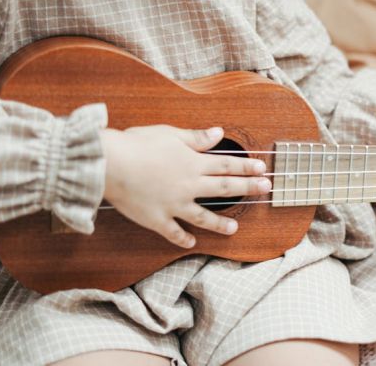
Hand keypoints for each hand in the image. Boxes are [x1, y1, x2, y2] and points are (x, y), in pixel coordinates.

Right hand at [99, 125, 269, 247]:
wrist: (110, 164)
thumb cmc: (137, 144)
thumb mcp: (170, 134)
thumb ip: (196, 137)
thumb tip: (219, 133)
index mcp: (192, 163)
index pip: (227, 164)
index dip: (246, 167)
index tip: (262, 169)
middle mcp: (188, 185)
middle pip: (224, 188)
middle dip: (247, 188)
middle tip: (265, 190)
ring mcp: (174, 205)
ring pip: (203, 216)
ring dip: (220, 223)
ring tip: (234, 228)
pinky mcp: (157, 218)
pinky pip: (173, 232)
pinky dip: (183, 238)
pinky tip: (192, 242)